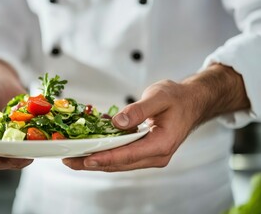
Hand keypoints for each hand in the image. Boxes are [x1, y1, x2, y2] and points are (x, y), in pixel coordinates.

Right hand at [0, 59, 32, 169]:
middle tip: (23, 156)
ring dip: (27, 153)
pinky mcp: (23, 139)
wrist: (1, 84)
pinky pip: (31, 145)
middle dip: (13, 160)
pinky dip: (37, 143)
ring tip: (35, 147)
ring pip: (18, 157)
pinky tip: (44, 138)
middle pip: (2, 161)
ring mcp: (9, 144)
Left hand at [63, 80, 195, 170]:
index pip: (128, 155)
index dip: (105, 157)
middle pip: (119, 163)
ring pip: (118, 162)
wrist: (191, 102)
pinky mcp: (144, 151)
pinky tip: (88, 146)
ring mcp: (150, 155)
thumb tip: (118, 122)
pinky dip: (105, 152)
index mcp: (162, 144)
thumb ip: (139, 110)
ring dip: (95, 160)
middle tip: (68, 160)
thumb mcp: (159, 97)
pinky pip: (121, 155)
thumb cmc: (178, 98)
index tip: (85, 158)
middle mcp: (156, 155)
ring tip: (72, 157)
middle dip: (92, 162)